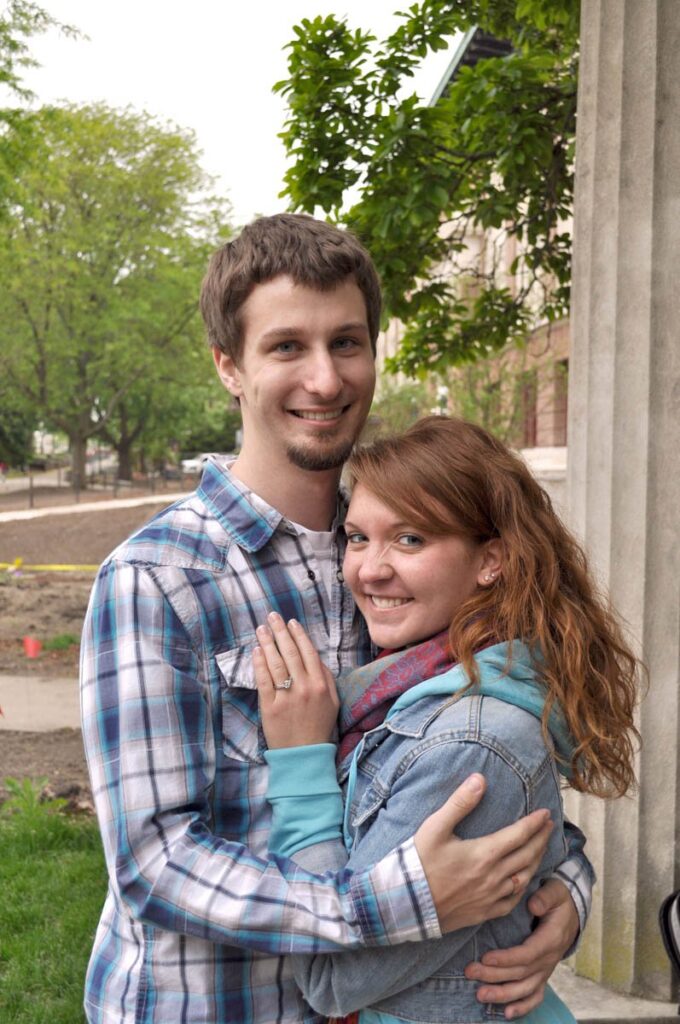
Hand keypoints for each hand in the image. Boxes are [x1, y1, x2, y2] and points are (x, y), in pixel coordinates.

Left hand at [254, 612, 338, 748]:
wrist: (304, 756)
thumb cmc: (319, 727)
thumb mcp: (333, 702)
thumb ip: (326, 678)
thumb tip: (315, 658)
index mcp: (321, 685)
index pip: (308, 652)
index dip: (298, 635)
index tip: (290, 622)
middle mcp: (304, 688)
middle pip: (290, 653)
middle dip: (280, 632)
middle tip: (272, 617)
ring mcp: (286, 697)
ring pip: (276, 663)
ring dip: (268, 642)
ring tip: (261, 629)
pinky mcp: (270, 707)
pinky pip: (264, 680)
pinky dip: (259, 663)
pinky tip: (257, 651)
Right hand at [414, 775, 552, 933]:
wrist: (404, 903)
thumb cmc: (418, 863)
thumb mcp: (435, 827)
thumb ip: (460, 803)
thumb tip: (480, 779)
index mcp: (484, 853)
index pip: (519, 835)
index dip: (535, 823)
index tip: (546, 813)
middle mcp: (493, 876)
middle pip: (527, 855)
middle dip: (541, 838)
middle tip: (550, 826)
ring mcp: (490, 897)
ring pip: (524, 877)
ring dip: (537, 861)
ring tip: (541, 849)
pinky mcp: (484, 913)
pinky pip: (513, 901)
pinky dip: (523, 888)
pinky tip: (523, 881)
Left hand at [464, 878, 578, 1017]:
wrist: (572, 914)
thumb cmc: (558, 900)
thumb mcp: (555, 892)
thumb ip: (545, 897)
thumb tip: (533, 905)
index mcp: (550, 939)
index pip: (527, 954)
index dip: (506, 959)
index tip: (485, 957)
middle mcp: (549, 959)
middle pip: (520, 973)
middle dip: (494, 975)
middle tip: (471, 972)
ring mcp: (546, 970)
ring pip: (525, 988)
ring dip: (503, 994)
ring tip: (480, 995)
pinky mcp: (543, 975)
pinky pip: (535, 996)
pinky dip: (523, 1007)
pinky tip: (507, 1014)